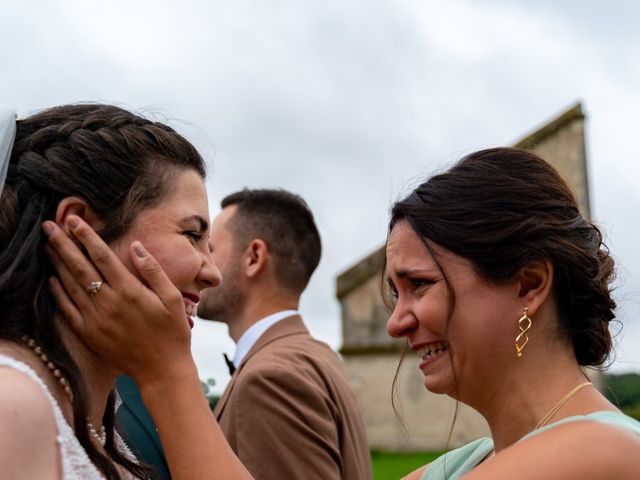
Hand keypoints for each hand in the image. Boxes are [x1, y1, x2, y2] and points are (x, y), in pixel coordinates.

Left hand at [43, 215, 194, 385]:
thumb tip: (137, 246)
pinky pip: (68, 310)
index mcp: (130, 291)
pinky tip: (53, 280)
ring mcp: (96, 320)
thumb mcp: (172, 298)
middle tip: (49, 226)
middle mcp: (109, 303)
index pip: (103, 257)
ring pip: (71, 286)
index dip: (87, 237)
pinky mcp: (89, 335)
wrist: (162, 371)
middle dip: (64, 244)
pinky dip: (58, 293)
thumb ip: (153, 271)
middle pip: (80, 268)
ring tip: (47, 245)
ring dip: (58, 264)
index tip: (74, 220)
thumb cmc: (172, 332)